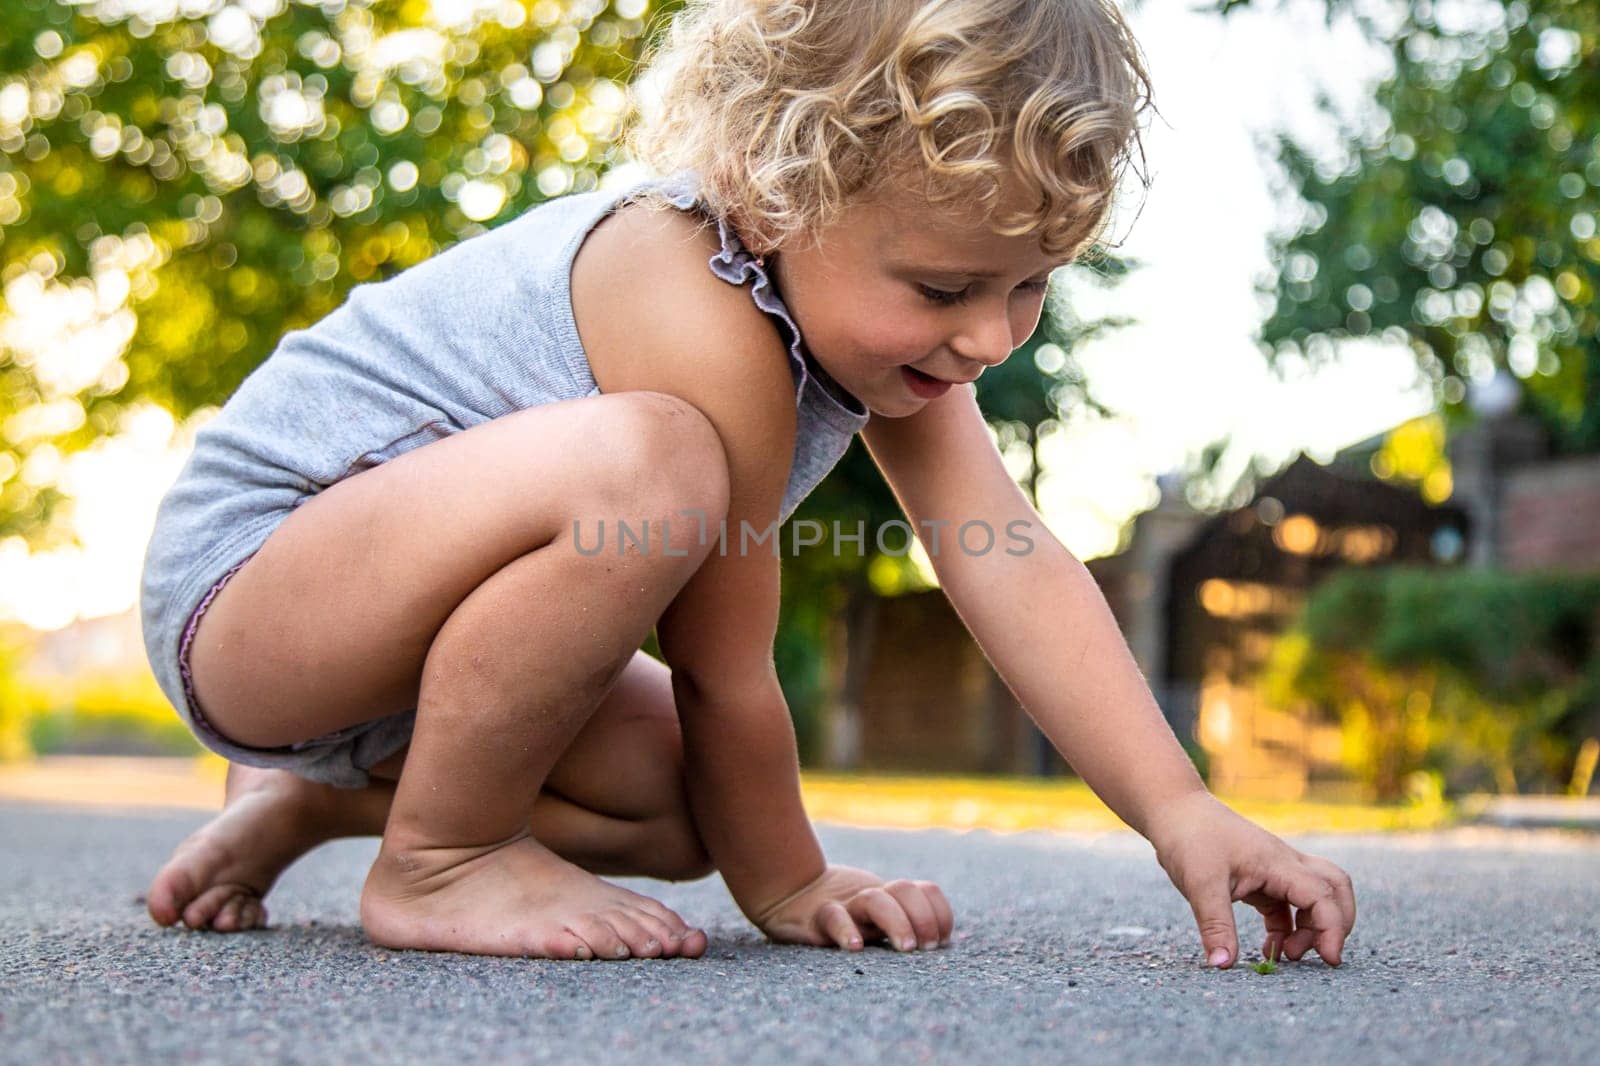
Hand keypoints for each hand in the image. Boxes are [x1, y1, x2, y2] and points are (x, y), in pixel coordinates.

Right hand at [750, 864, 954, 952]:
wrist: (789, 896)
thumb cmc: (842, 916)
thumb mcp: (875, 918)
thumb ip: (902, 923)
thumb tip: (942, 945)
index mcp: (890, 898)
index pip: (925, 891)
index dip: (940, 912)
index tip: (943, 940)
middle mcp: (872, 898)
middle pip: (905, 890)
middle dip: (923, 917)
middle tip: (926, 948)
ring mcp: (846, 905)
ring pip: (875, 900)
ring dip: (898, 922)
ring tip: (906, 948)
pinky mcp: (819, 918)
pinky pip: (834, 918)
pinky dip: (846, 931)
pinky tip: (855, 948)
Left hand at [1144, 790, 1356, 968]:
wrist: (1173, 810)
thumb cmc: (1189, 838)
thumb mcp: (1200, 884)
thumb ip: (1215, 926)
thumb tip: (1222, 965)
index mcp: (1277, 863)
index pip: (1322, 896)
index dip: (1333, 929)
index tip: (1328, 960)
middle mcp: (1284, 863)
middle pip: (1335, 889)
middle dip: (1337, 923)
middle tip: (1320, 955)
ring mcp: (1274, 870)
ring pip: (1314, 897)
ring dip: (1310, 928)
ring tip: (1288, 955)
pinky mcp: (1260, 878)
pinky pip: (1287, 905)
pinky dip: (1287, 928)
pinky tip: (1270, 947)